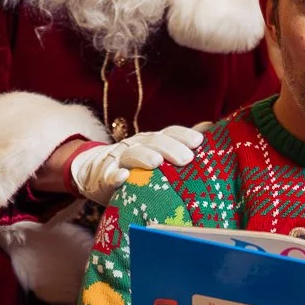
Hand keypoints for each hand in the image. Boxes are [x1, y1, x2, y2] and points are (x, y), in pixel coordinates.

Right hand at [67, 126, 206, 203]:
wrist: (95, 171)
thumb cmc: (137, 165)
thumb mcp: (158, 151)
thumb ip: (181, 142)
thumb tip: (210, 127)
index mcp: (152, 140)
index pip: (169, 133)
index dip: (183, 135)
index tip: (199, 141)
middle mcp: (137, 145)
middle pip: (153, 142)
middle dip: (170, 148)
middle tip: (186, 159)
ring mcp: (119, 159)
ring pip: (132, 155)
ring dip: (144, 157)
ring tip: (156, 162)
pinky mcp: (104, 176)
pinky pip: (109, 175)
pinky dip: (115, 176)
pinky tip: (123, 177)